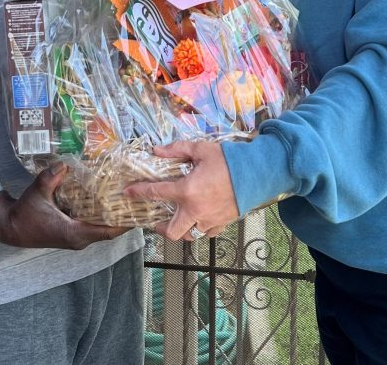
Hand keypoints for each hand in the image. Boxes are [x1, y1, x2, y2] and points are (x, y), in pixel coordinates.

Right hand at [0, 163, 129, 248]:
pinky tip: (108, 199)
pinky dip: (102, 215)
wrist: (10, 227)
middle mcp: (78, 238)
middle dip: (123, 216)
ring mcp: (76, 237)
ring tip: (128, 197)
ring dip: (114, 215)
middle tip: (138, 198)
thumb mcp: (36, 193)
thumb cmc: (24, 214)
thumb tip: (64, 165)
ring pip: (101, 228)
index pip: (107, 231)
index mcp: (73, 233)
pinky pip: (93, 225)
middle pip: (108, 229)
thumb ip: (50, 178)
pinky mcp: (72, 232)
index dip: (125, 223)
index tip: (140, 211)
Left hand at [124, 141, 238, 240]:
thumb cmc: (230, 160)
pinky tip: (200, 219)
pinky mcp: (223, 223)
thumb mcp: (201, 149)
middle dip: (160, 228)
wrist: (258, 174)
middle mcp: (196, 210)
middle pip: (172, 231)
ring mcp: (210, 220)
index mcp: (187, 191)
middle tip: (156, 221)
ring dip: (181, 230)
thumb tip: (157, 150)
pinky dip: (201, 228)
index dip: (139, 192)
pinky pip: (207, 233)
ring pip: (190, 235)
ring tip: (178, 222)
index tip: (128, 193)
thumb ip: (177, 150)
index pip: (156, 193)